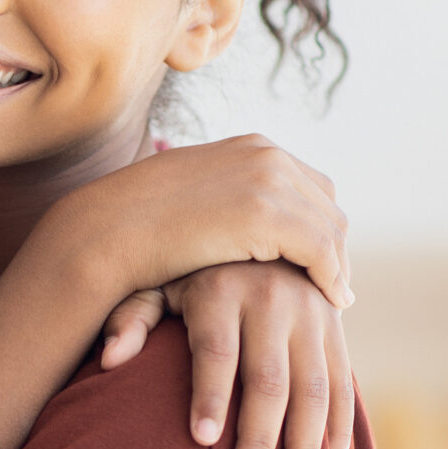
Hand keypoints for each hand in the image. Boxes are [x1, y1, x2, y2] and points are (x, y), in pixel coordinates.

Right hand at [49, 135, 352, 313]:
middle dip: (335, 246)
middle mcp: (267, 156)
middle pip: (327, 204)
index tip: (322, 261)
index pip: (311, 184)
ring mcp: (268, 181)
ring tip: (336, 298)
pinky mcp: (267, 214)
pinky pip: (321, 249)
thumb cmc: (142, 224)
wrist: (110, 228)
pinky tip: (331, 300)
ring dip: (337, 265)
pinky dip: (331, 276)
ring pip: (330, 228)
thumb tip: (243, 221)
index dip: (321, 224)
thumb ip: (228, 199)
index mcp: (251, 147)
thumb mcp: (196, 197)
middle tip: (336, 285)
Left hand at [100, 262, 354, 448]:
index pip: (216, 350)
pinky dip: (340, 431)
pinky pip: (343, 386)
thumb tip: (109, 360)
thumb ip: (133, 316)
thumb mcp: (159, 278)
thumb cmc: (194, 271)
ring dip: (305, 446)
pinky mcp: (336, 330)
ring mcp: (310, 314)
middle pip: (268, 379)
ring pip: (313, 389)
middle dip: (259, 438)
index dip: (210, 395)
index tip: (201, 440)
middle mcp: (271, 299)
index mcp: (220, 288)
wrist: (265, 231)